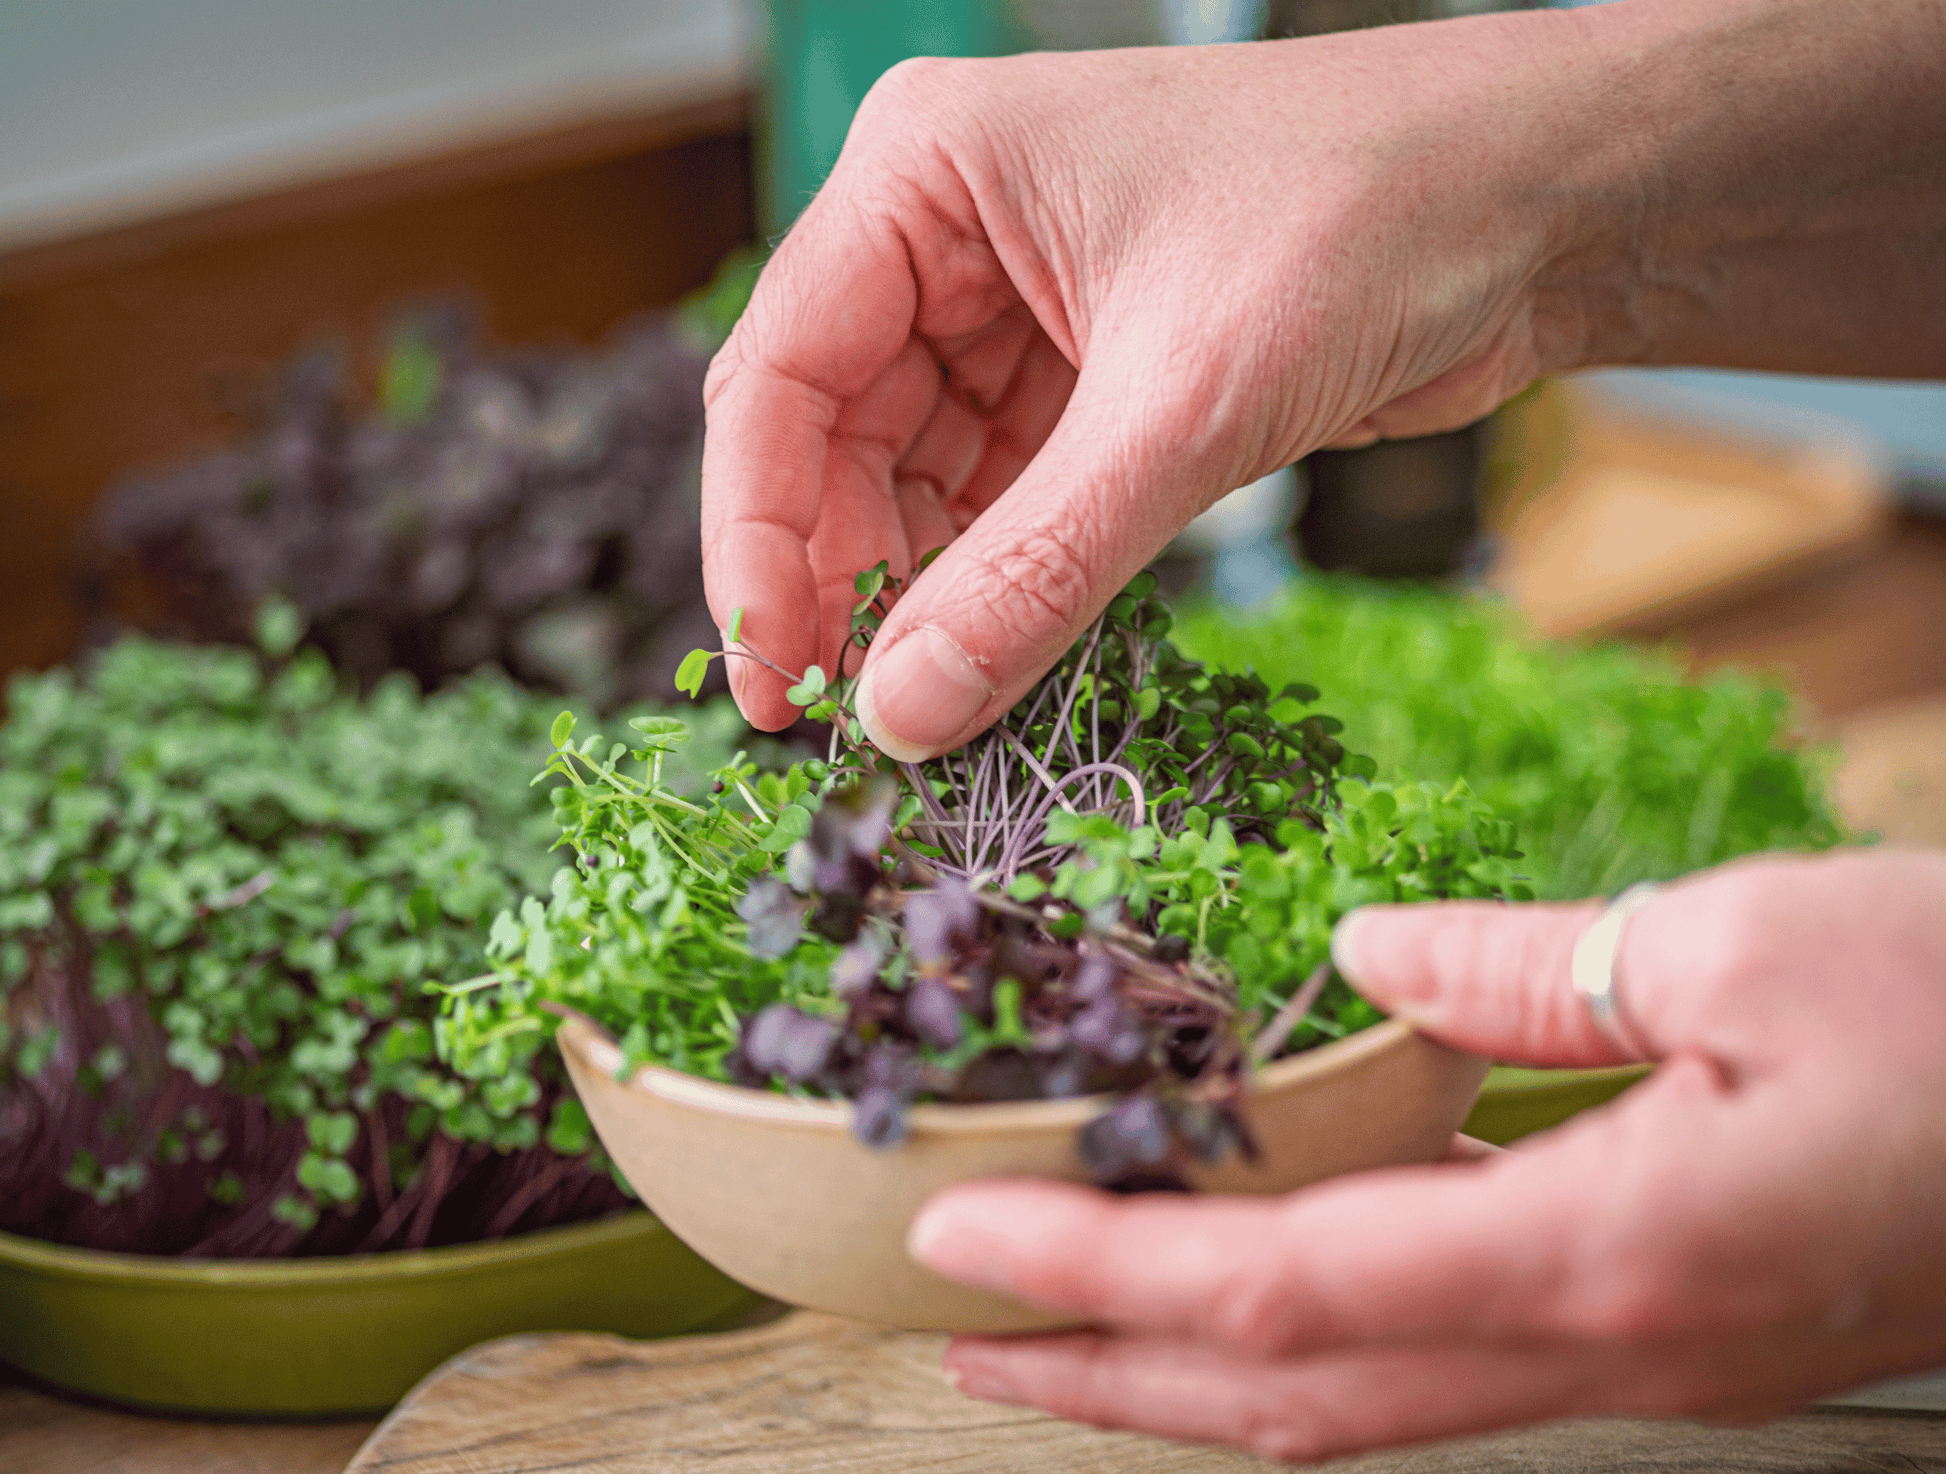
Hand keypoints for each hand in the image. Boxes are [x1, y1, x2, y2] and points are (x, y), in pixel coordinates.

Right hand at [702, 11, 1618, 748]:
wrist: (1542, 203)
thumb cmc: (1371, 216)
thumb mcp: (1184, 407)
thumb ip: (1035, 571)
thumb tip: (903, 717)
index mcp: (926, 173)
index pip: (780, 374)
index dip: (756, 540)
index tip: (773, 677)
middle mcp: (948, 235)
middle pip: (831, 439)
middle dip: (842, 581)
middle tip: (854, 723)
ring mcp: (1016, 311)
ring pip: (913, 480)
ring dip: (920, 596)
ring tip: (927, 711)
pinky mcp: (1088, 380)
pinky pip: (1001, 499)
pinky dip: (995, 583)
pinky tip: (993, 662)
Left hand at [908, 850, 1945, 1462]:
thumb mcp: (1748, 950)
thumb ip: (1523, 971)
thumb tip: (1365, 955)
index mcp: (1612, 1255)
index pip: (1283, 1290)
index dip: (1101, 1277)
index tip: (955, 1242)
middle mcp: (1601, 1345)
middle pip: (1292, 1399)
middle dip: (1101, 1379)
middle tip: (947, 1340)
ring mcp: (1635, 1363)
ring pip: (1360, 1406)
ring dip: (1188, 1379)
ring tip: (1062, 1336)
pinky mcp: (1660, 1335)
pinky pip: (1440, 1368)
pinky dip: (1310, 1343)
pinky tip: (1257, 1291)